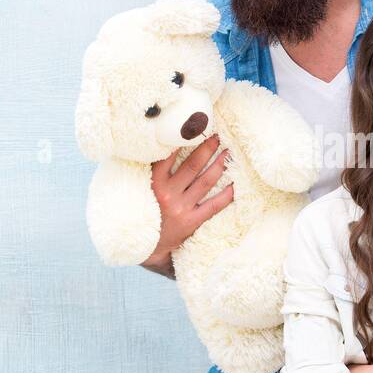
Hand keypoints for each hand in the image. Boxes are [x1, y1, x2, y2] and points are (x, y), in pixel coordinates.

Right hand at [143, 133, 233, 267]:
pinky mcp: (191, 222)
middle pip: (192, 165)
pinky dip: (225, 195)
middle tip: (217, 137)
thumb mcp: (137, 189)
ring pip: (205, 182)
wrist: (144, 245)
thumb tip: (154, 143)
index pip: (168, 155)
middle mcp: (168, 194)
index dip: (182, 140)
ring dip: (219, 165)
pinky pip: (213, 206)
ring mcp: (181, 208)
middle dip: (206, 149)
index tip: (192, 127)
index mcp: (153, 183)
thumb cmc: (142, 211)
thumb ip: (146, 170)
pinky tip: (234, 185)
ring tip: (227, 153)